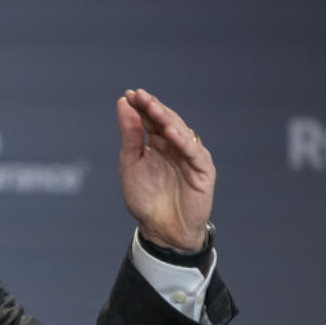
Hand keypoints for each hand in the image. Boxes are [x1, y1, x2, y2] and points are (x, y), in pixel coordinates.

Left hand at [117, 88, 214, 251]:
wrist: (161, 229)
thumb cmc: (146, 199)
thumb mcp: (130, 164)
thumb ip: (129, 136)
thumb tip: (123, 105)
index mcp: (158, 143)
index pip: (150, 119)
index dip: (141, 106)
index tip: (129, 94)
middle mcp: (175, 146)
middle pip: (166, 121)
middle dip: (153, 108)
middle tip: (140, 96)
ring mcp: (190, 156)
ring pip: (181, 133)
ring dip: (167, 119)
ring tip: (153, 108)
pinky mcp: (202, 170)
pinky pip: (193, 153)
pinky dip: (183, 142)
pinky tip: (170, 133)